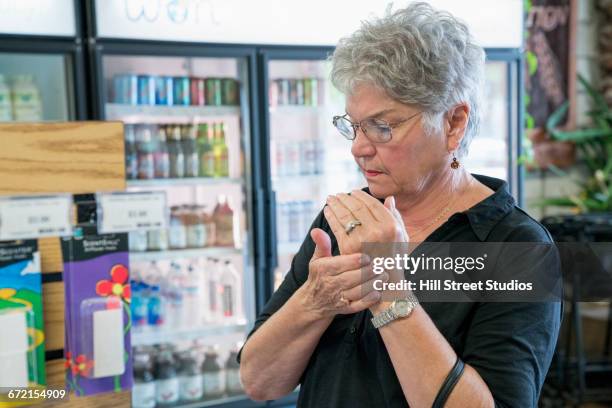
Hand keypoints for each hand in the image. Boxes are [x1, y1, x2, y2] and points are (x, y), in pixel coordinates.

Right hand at [299, 228, 383, 318]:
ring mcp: (339, 298)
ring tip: (384, 276)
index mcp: (325, 269)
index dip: (358, 260)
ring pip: (358, 291)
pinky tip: (378, 292)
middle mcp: (331, 284)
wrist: (312, 302)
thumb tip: (316, 230)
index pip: (343, 263)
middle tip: (382, 265)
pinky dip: (369, 300)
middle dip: (370, 271)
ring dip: (373, 284)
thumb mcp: (318, 259)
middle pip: (353, 277)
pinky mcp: (346, 309)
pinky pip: (359, 305)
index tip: (369, 256)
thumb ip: (322, 244)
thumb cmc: (319, 275)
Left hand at [324, 190, 410, 312]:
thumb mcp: (401, 236)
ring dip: (336, 204)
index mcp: (391, 225)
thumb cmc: (394, 258)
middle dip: (344, 198)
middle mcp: (378, 231)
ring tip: (330, 200)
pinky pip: (337, 227)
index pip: (372, 204)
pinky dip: (331, 217)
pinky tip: (328, 211)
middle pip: (356, 207)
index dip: (360, 196)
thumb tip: (389, 198)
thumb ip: (396, 216)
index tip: (352, 192)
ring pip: (345, 215)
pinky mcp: (349, 247)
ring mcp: (362, 239)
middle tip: (337, 194)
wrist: (385, 283)